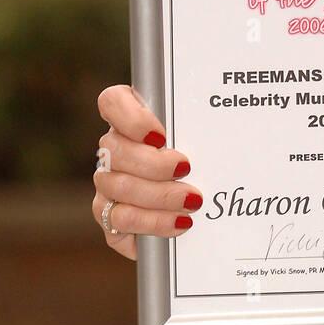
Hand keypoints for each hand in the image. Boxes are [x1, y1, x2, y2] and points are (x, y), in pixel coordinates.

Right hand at [92, 85, 200, 260]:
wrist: (198, 214)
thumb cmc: (201, 165)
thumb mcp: (201, 142)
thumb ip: (196, 129)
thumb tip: (217, 127)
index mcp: (131, 120)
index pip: (112, 101)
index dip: (131, 117)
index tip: (160, 135)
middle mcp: (112, 150)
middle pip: (114, 148)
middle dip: (154, 163)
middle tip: (186, 170)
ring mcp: (106, 183)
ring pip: (118, 185)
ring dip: (159, 195)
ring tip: (191, 202)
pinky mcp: (108, 217)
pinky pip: (120, 219)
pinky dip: (153, 222)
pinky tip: (179, 223)